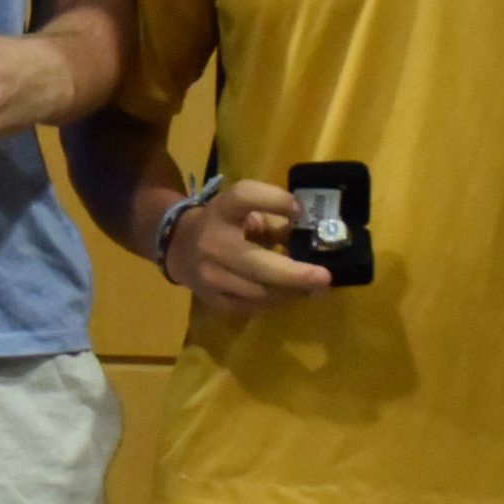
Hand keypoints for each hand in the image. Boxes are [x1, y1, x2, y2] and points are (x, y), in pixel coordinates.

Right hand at [165, 181, 336, 311]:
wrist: (178, 246)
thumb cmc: (223, 223)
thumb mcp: (243, 208)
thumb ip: (272, 215)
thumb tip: (311, 232)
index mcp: (223, 210)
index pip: (245, 197)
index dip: (274, 201)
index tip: (299, 210)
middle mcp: (213, 242)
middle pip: (256, 263)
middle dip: (294, 274)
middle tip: (325, 278)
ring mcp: (210, 275)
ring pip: (257, 292)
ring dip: (291, 292)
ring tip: (315, 288)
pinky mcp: (212, 299)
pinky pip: (251, 306)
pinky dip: (275, 301)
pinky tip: (291, 295)